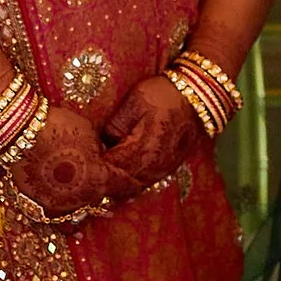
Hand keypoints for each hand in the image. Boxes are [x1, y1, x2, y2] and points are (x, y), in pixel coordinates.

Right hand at [6, 105, 143, 216]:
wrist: (20, 131)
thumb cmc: (59, 126)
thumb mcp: (89, 134)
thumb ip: (98, 152)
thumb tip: (99, 159)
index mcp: (100, 179)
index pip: (124, 186)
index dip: (131, 186)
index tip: (134, 187)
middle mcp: (82, 198)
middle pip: (101, 200)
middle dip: (106, 196)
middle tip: (109, 195)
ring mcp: (58, 204)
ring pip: (79, 214)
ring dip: (85, 211)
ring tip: (92, 214)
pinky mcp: (37, 205)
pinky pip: (54, 220)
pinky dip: (63, 222)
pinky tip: (71, 229)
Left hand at [101, 74, 202, 188]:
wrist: (197, 95)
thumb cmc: (162, 94)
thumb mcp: (132, 103)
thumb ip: (113, 127)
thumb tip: (100, 144)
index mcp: (140, 152)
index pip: (110, 170)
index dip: (94, 168)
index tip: (82, 161)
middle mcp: (153, 167)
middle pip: (122, 185)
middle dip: (106, 180)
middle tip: (90, 171)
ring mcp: (164, 169)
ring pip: (136, 186)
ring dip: (121, 183)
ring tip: (106, 173)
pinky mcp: (171, 166)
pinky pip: (149, 181)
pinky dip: (135, 180)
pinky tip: (126, 172)